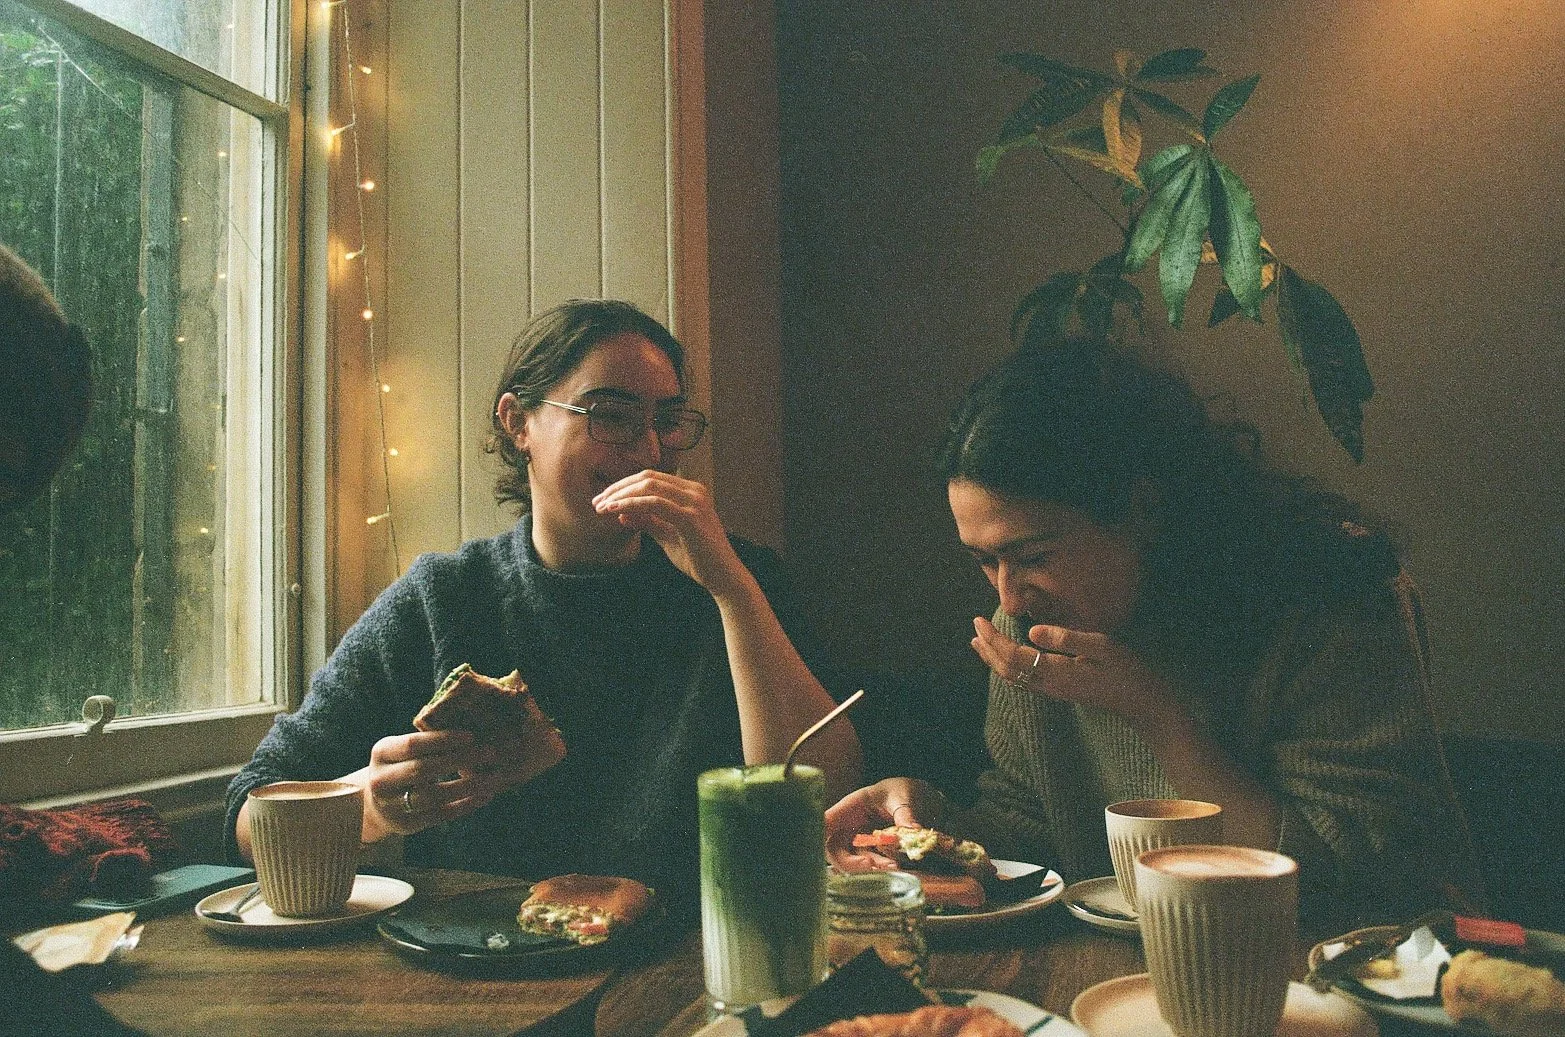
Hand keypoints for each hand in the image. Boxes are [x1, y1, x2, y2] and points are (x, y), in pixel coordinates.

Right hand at [363, 728, 544, 836]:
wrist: (373, 804)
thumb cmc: (399, 767)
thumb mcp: (400, 751)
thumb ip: (426, 742)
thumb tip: (472, 734)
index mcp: (382, 753)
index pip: (413, 744)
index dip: (443, 740)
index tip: (471, 736)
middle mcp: (382, 780)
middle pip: (424, 769)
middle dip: (460, 760)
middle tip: (490, 753)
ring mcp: (391, 805)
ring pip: (433, 796)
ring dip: (467, 786)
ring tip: (492, 778)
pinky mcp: (405, 825)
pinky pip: (439, 815)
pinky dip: (464, 805)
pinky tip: (483, 796)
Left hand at [592, 471, 747, 597]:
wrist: (723, 578)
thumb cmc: (699, 558)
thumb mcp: (667, 536)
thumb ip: (647, 523)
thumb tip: (621, 514)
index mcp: (690, 491)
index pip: (650, 478)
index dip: (623, 486)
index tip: (603, 499)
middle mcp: (694, 490)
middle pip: (647, 477)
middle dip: (618, 488)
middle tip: (596, 501)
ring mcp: (694, 501)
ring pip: (648, 486)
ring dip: (621, 495)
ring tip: (601, 507)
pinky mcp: (690, 517)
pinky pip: (654, 503)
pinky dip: (632, 504)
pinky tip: (615, 511)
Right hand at [824, 777, 944, 871]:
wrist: (913, 800)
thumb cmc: (899, 791)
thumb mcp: (902, 796)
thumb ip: (904, 812)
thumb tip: (913, 829)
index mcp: (848, 808)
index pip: (825, 823)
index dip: (817, 836)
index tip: (821, 847)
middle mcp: (848, 828)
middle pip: (834, 851)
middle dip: (849, 862)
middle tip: (870, 864)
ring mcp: (858, 843)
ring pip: (853, 862)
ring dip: (870, 868)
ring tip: (893, 865)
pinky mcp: (872, 854)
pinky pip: (871, 866)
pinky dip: (881, 869)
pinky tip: (896, 866)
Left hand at [971, 615, 1177, 728]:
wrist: (1142, 702)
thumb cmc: (1126, 670)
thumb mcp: (1101, 646)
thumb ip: (1067, 637)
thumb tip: (1032, 631)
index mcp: (1056, 672)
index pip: (1013, 656)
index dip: (994, 639)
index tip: (980, 620)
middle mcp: (1049, 685)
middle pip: (1006, 669)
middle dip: (988, 647)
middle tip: (975, 625)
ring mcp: (1053, 691)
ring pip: (1012, 677)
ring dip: (993, 659)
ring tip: (978, 642)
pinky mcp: (1058, 691)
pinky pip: (1023, 681)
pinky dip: (1007, 667)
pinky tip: (1005, 659)